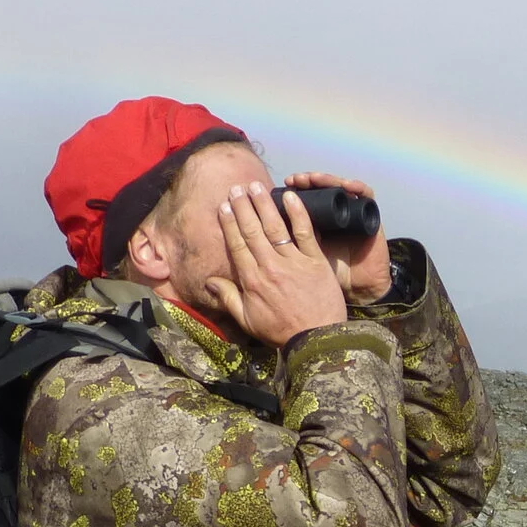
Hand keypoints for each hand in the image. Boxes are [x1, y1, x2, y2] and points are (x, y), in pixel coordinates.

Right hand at [204, 186, 350, 345]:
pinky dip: (297, 213)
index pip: (237, 244)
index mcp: (252, 280)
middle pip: (253, 230)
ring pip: (275, 227)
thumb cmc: (282, 332)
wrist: (317, 340)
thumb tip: (209, 281)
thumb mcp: (248, 320)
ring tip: (256, 185)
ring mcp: (294, 262)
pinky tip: (290, 196)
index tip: (224, 206)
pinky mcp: (315, 262)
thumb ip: (228, 298)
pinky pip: (305, 232)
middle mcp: (270, 267)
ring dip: (264, 204)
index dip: (230, 223)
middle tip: (237, 187)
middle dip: (243, 207)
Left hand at [284, 171, 391, 303]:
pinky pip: (366, 195)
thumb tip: (253, 245)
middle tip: (292, 180)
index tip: (271, 191)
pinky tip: (347, 185)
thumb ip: (279, 254)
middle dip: (303, 182)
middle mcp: (331, 213)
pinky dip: (357, 187)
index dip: (287, 192)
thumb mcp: (301, 266)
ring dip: (325, 180)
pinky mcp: (370, 215)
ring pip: (337, 186)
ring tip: (313, 179)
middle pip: (316, 189)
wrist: (361, 289)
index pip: (298, 199)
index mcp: (313, 223)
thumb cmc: (331, 278)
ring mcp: (350, 211)